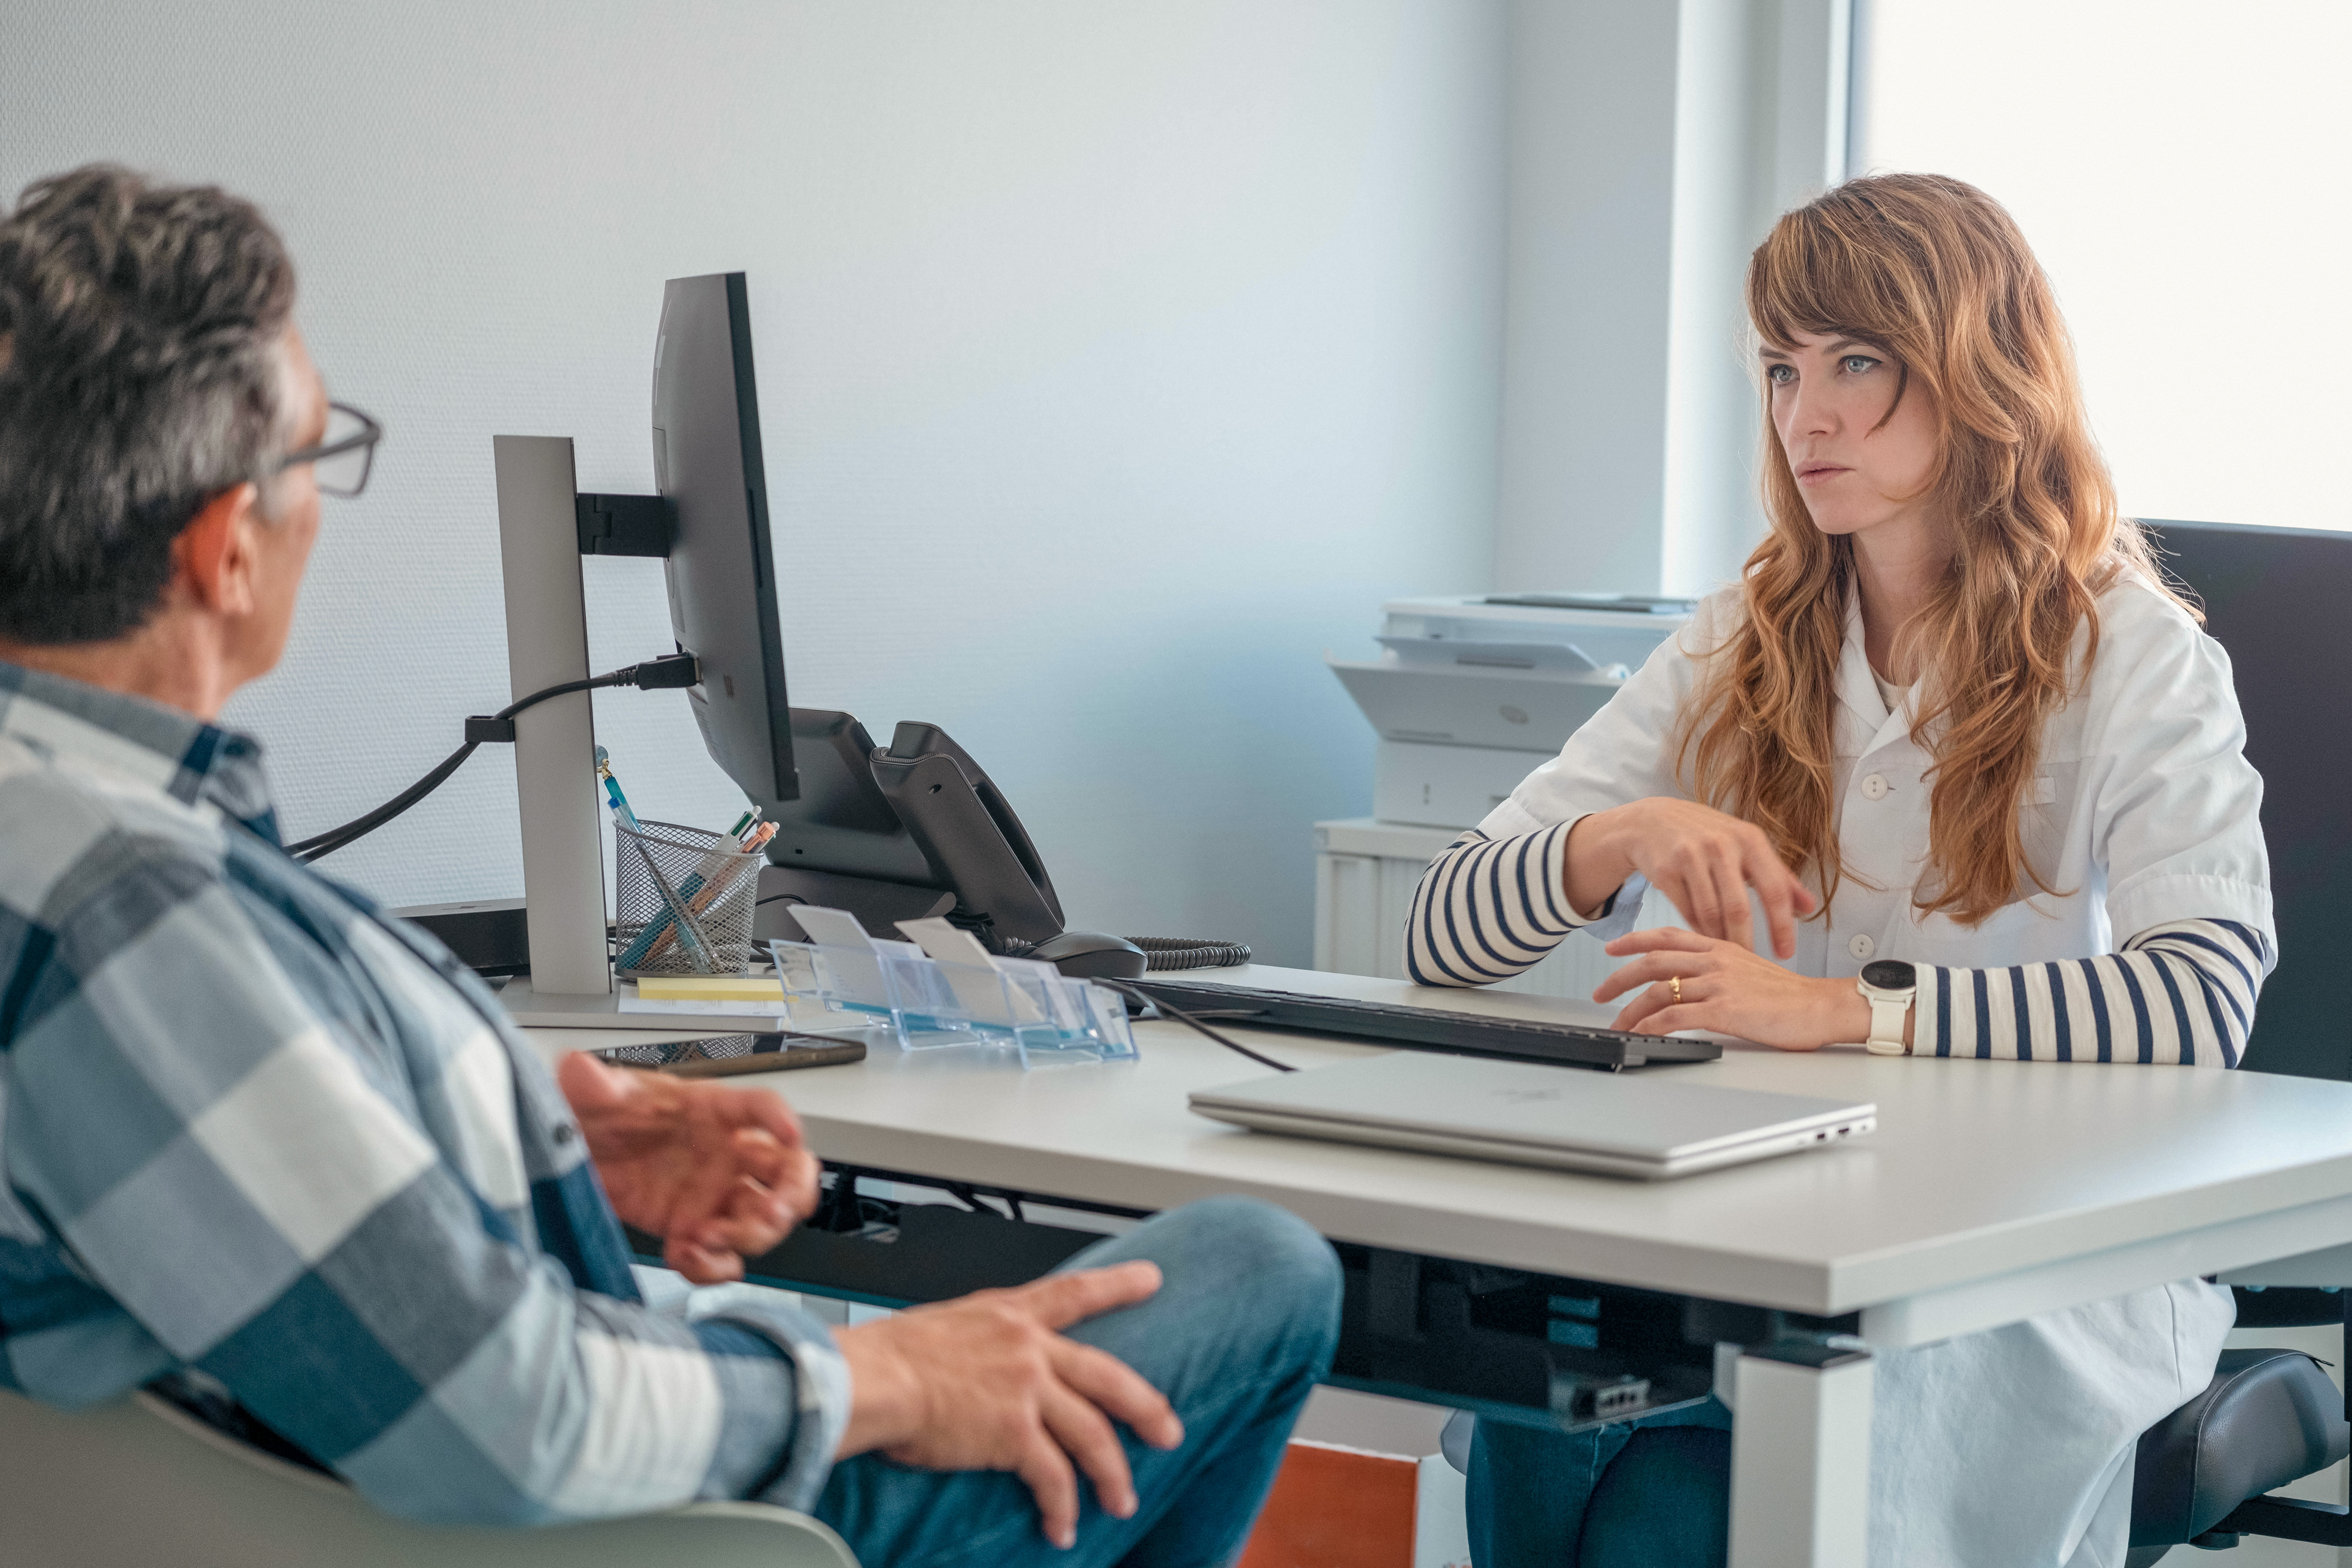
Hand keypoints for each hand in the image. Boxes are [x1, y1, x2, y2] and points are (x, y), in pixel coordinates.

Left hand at [556, 1050, 820, 1283]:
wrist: (570, 1154)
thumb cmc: (600, 1114)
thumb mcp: (595, 1095)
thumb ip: (592, 1082)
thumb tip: (579, 1067)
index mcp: (711, 1111)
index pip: (760, 1106)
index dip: (781, 1118)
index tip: (789, 1133)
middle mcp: (723, 1153)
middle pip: (788, 1169)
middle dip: (792, 1193)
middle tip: (770, 1209)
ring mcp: (712, 1195)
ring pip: (764, 1218)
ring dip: (751, 1234)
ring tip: (711, 1237)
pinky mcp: (690, 1230)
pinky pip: (723, 1257)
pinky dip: (712, 1267)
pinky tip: (685, 1256)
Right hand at [833, 1263, 1182, 1549]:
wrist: (872, 1378)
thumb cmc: (890, 1355)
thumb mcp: (946, 1324)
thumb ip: (979, 1339)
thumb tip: (978, 1358)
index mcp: (1010, 1315)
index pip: (1076, 1291)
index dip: (1118, 1284)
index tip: (1153, 1278)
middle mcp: (1029, 1347)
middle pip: (1109, 1376)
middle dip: (1147, 1407)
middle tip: (1169, 1431)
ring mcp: (1027, 1389)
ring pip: (1093, 1434)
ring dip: (1111, 1474)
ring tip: (1122, 1502)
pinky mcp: (1014, 1432)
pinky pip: (1053, 1476)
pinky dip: (1062, 1506)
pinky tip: (1061, 1527)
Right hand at [1567, 798, 1816, 956]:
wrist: (1652, 820)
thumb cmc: (1709, 835)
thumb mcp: (1747, 846)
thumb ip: (1779, 876)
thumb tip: (1810, 907)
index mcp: (1749, 839)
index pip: (1774, 889)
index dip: (1782, 926)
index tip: (1786, 953)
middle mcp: (1721, 844)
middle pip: (1738, 907)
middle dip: (1746, 941)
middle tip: (1751, 963)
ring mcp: (1690, 856)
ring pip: (1710, 913)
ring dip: (1720, 939)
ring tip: (1727, 955)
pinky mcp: (1665, 870)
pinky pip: (1686, 912)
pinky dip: (1698, 930)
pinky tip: (1705, 939)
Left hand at [1594, 927, 1879, 1051]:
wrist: (1822, 1006)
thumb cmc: (1792, 996)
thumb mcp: (1750, 971)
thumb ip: (1721, 970)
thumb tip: (1694, 983)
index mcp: (1721, 946)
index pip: (1668, 936)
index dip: (1635, 940)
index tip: (1613, 948)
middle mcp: (1716, 960)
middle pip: (1654, 961)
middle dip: (1620, 977)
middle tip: (1599, 991)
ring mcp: (1718, 983)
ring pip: (1660, 990)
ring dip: (1631, 1009)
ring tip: (1617, 1024)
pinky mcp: (1724, 1008)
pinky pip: (1675, 1015)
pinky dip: (1652, 1025)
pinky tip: (1641, 1033)